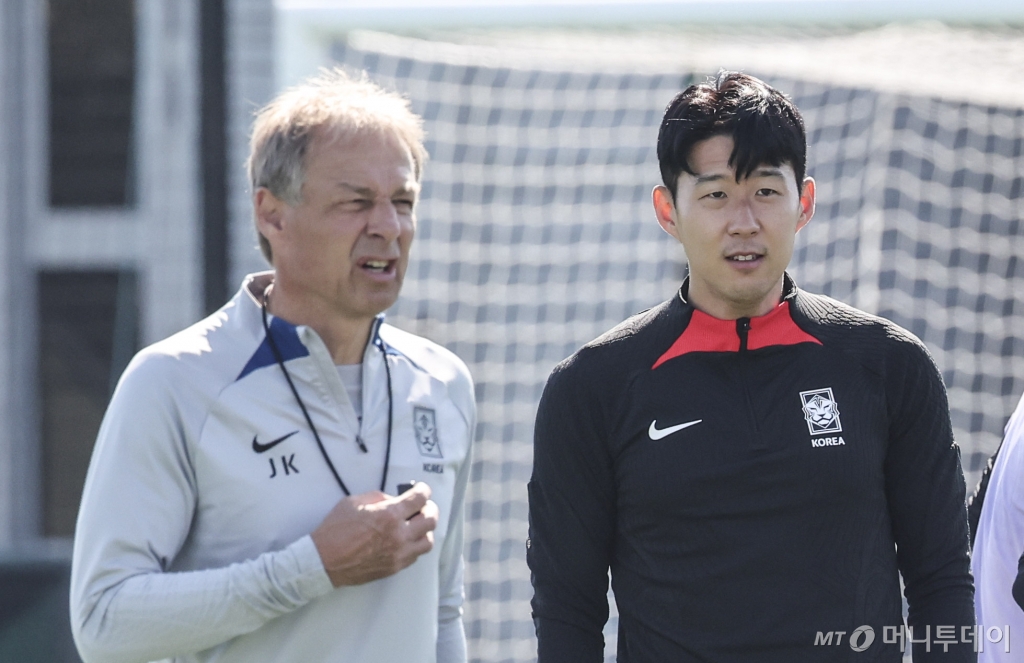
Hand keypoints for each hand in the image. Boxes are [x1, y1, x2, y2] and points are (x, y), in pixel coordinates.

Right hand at [310, 482, 438, 586]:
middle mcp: (399, 535)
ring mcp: (398, 553)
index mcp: (389, 515)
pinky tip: (406, 540)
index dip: (423, 491)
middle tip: (423, 506)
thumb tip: (393, 499)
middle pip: (430, 519)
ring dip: (425, 530)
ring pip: (428, 541)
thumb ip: (378, 497)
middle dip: (430, 509)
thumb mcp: (353, 502)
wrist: (323, 561)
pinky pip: (415, 556)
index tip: (422, 489)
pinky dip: (415, 545)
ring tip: (417, 525)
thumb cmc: (334, 530)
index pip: (419, 499)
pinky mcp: (394, 567)